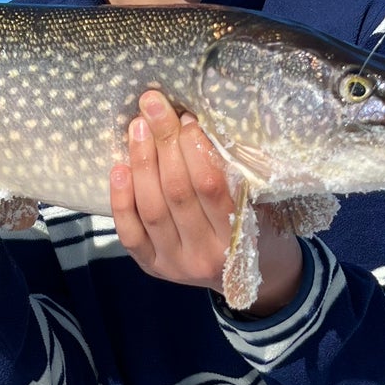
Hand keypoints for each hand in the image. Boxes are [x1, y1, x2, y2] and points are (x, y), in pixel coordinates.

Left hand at [108, 91, 302, 314]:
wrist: (258, 278)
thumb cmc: (263, 228)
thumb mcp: (265, 204)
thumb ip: (239, 174)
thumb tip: (200, 123)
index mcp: (238, 237)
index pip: (210, 185)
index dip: (194, 148)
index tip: (187, 117)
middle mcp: (205, 254)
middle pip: (176, 192)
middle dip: (163, 143)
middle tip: (153, 107)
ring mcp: (175, 264)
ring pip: (151, 209)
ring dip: (142, 163)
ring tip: (137, 128)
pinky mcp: (153, 267)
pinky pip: (130, 232)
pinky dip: (122, 199)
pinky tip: (119, 167)